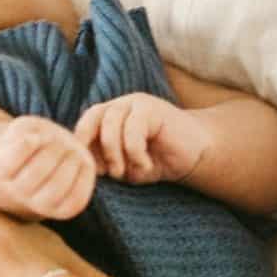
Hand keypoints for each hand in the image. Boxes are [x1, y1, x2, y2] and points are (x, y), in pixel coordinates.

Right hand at [0, 115, 97, 219]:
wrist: (37, 170)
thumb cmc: (31, 143)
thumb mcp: (25, 128)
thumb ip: (29, 130)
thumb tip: (43, 141)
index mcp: (1, 171)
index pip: (11, 159)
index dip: (27, 142)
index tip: (34, 137)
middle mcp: (18, 193)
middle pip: (37, 171)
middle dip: (54, 149)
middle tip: (60, 142)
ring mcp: (40, 205)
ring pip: (57, 187)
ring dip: (70, 162)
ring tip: (72, 151)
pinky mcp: (63, 210)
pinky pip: (77, 197)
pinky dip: (84, 176)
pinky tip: (82, 163)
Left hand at [73, 93, 211, 184]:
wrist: (195, 154)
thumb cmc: (157, 161)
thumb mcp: (125, 166)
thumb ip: (104, 162)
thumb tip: (84, 165)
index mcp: (107, 117)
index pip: (83, 124)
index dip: (82, 147)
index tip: (90, 171)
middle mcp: (119, 106)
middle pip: (92, 119)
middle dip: (96, 149)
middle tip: (107, 173)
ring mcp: (135, 103)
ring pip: (111, 124)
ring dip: (114, 153)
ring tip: (125, 173)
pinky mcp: (152, 108)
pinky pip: (133, 130)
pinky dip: (135, 153)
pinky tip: (146, 166)